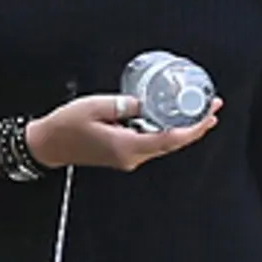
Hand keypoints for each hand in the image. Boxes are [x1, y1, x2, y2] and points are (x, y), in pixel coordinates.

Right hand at [25, 93, 221, 172]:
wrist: (48, 145)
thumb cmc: (66, 126)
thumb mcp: (95, 106)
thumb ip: (125, 104)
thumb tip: (147, 103)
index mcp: (127, 146)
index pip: (171, 140)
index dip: (195, 128)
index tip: (209, 114)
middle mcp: (133, 157)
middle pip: (174, 144)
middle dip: (196, 126)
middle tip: (213, 107)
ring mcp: (129, 158)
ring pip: (165, 144)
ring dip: (183, 128)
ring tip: (200, 111)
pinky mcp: (125, 154)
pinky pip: (153, 142)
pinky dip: (167, 130)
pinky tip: (173, 117)